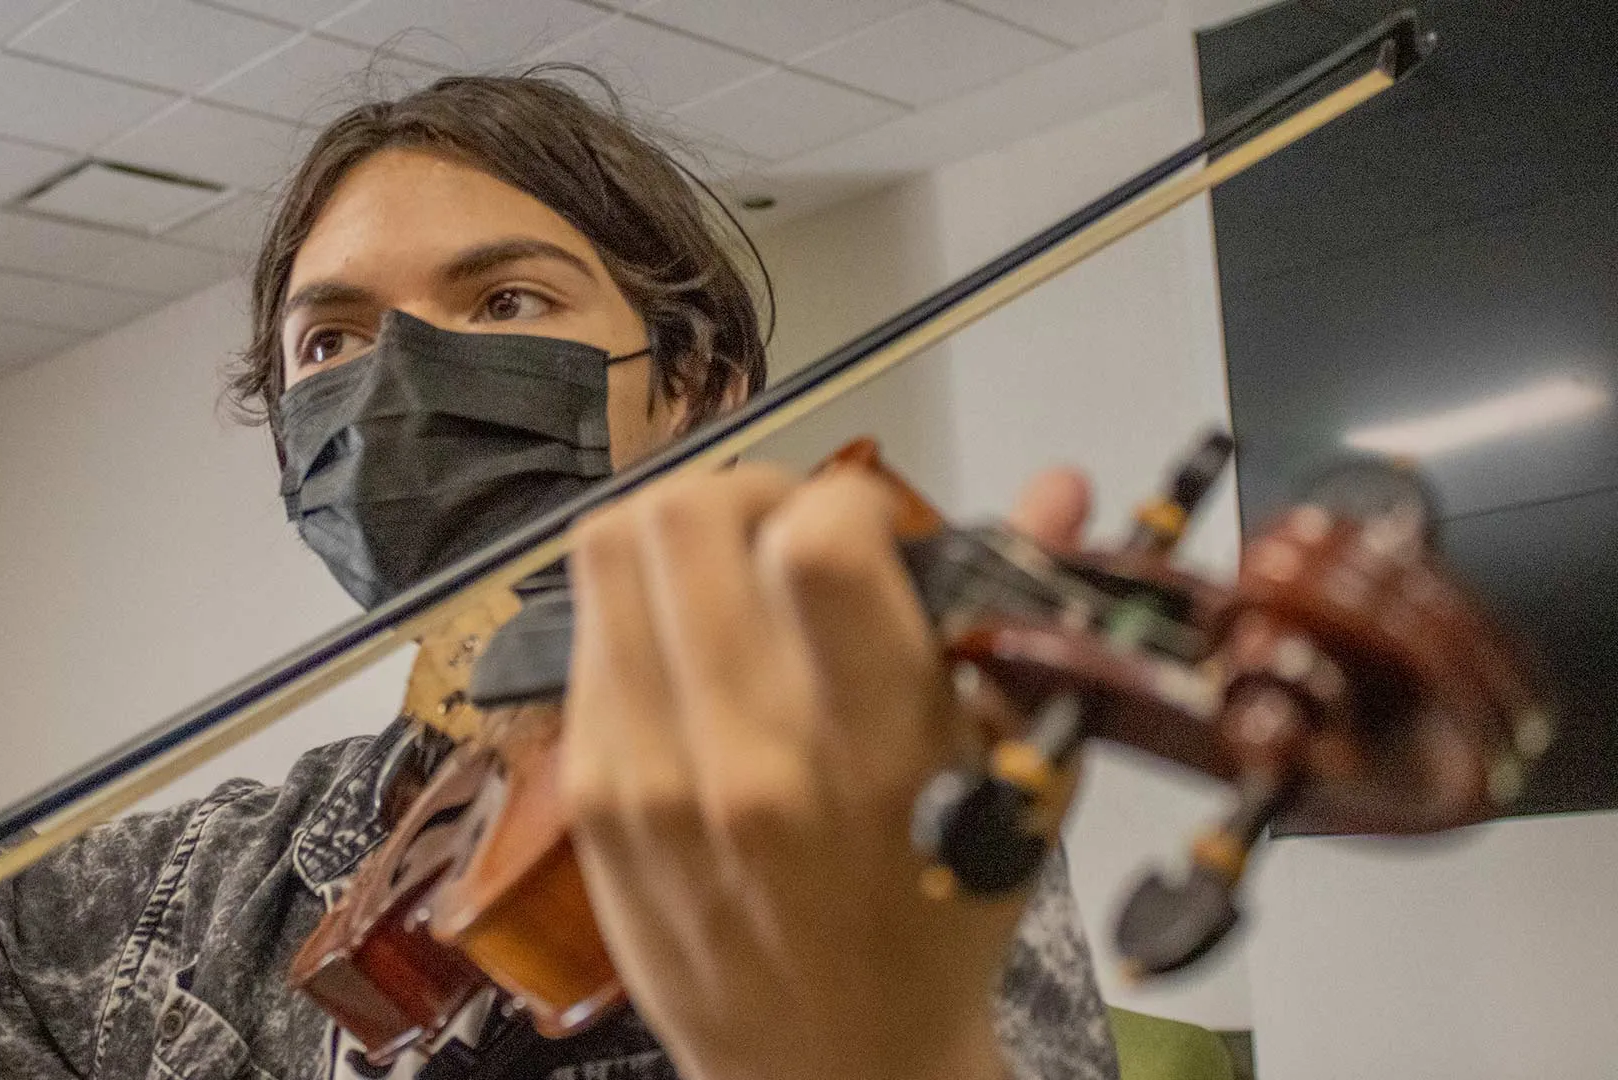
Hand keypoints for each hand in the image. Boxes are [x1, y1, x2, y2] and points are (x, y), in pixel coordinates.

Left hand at [562, 462, 1091, 1079]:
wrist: (829, 1063)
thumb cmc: (938, 923)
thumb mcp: (1017, 782)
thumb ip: (1027, 623)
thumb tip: (1057, 488)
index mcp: (873, 752)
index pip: (818, 543)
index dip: (847, 502)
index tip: (872, 535)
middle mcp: (745, 756)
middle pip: (686, 515)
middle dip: (751, 494)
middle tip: (791, 537)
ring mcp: (645, 772)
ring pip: (612, 551)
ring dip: (680, 534)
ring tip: (735, 577)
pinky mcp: (586, 789)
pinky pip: (585, 628)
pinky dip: (639, 605)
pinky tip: (692, 650)